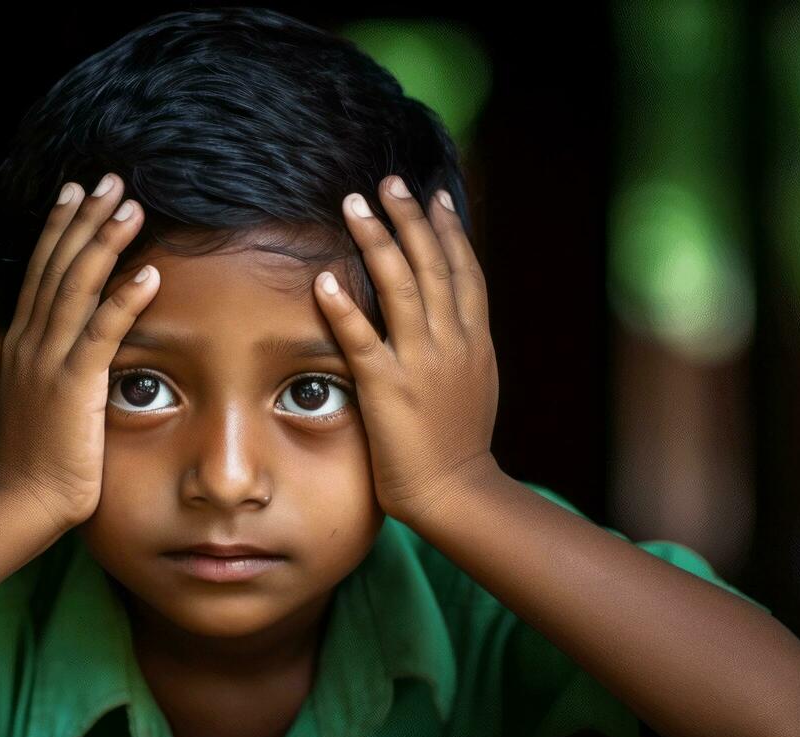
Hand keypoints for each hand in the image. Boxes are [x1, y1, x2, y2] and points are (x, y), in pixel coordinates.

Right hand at [0, 173, 159, 530]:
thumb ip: (20, 362)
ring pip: (77, 287)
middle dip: (84, 219)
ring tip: (132, 206)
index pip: (41, 271)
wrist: (19, 502)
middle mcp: (29, 341)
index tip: (77, 192)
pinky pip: (101, 333)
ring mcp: (48, 361)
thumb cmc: (30, 458)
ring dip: (105, 243)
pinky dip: (124, 300)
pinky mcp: (73, 386)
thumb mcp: (24, 398)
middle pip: (58, 265)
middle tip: (110, 179)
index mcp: (20, 341)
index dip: (59, 228)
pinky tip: (149, 272)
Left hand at [312, 175, 500, 529]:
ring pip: (402, 287)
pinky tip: (324, 279)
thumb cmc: (460, 445)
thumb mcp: (475, 384)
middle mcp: (452, 342)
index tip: (434, 196)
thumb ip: (461, 347)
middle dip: (410, 219)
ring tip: (355, 204)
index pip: (465, 271)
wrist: (458, 493)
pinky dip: (345, 307)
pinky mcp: (389, 388)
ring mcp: (421, 363)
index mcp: (475, 340)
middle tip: (389, 181)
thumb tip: (451, 318)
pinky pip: (363, 339)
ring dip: (378, 241)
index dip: (449, 230)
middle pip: (433, 265)